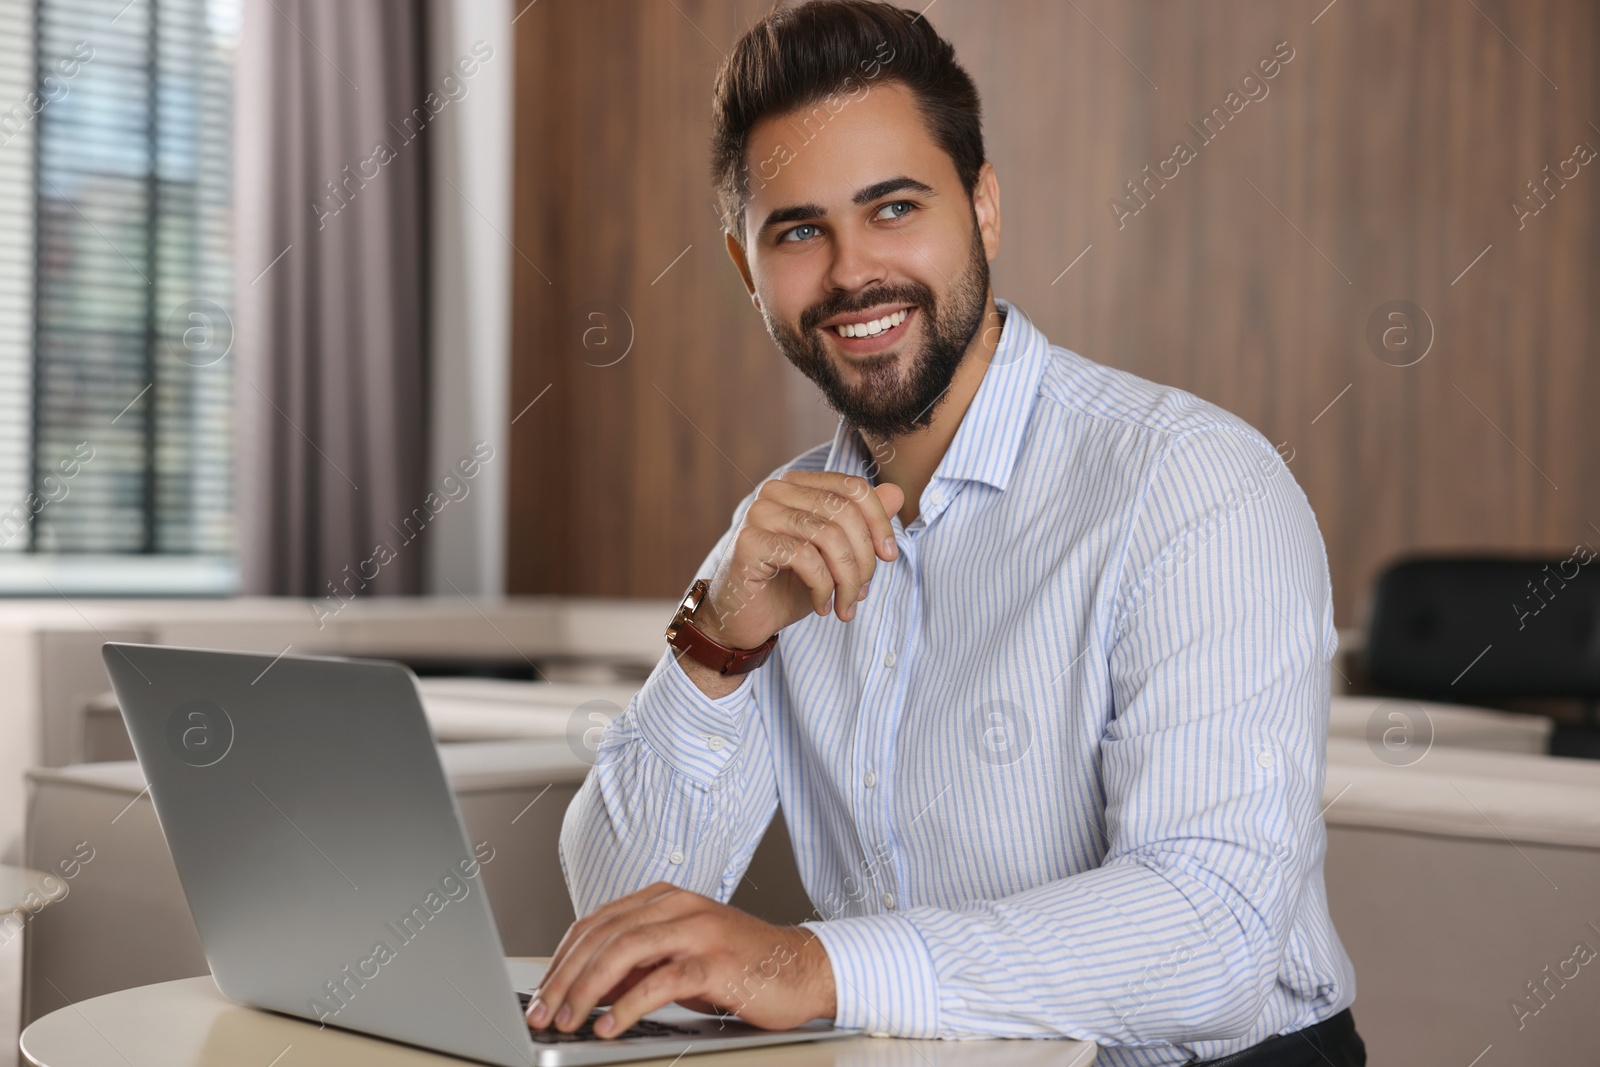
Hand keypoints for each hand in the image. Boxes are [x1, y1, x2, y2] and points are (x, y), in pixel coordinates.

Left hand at [525, 883, 835, 1036]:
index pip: (595, 923)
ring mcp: (697, 930)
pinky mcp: (715, 961)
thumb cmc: (740, 964)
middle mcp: (677, 906)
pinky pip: (660, 981)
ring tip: (569, 1020)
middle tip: (544, 1013)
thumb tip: (586, 987)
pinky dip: (628, 1006)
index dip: (561, 959)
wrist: (801, 968)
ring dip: (587, 990)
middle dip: (564, 978)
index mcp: (663, 898)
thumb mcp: (678, 957)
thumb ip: (636, 964)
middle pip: (602, 936)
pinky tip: (610, 1026)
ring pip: (624, 952)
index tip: (541, 993)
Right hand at [701, 471, 904, 650]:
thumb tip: (898, 494)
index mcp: (798, 485)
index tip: (888, 558)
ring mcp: (759, 512)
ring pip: (828, 536)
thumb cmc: (789, 586)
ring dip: (846, 578)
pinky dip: (822, 587)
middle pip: (844, 512)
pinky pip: (804, 557)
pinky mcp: (749, 541)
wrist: (743, 621)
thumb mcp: (836, 557)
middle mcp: (776, 490)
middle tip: (861, 593)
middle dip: (863, 559)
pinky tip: (821, 606)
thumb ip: (864, 524)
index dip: (880, 522)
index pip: (853, 488)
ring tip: (844, 605)